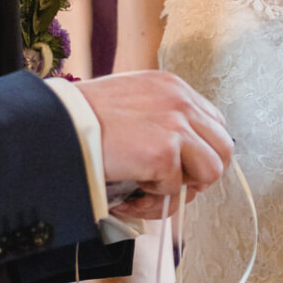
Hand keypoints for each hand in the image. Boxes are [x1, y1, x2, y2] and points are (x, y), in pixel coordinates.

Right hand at [82, 71, 232, 203]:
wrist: (58, 124)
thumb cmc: (84, 117)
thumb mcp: (131, 101)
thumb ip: (160, 117)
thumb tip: (180, 152)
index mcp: (173, 87)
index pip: (214, 124)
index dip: (201, 151)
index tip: (181, 167)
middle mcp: (181, 101)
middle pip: (224, 148)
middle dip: (202, 173)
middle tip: (172, 184)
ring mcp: (176, 126)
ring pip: (212, 171)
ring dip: (183, 186)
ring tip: (151, 185)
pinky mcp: (164, 153)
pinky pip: (176, 188)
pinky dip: (152, 195)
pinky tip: (129, 185)